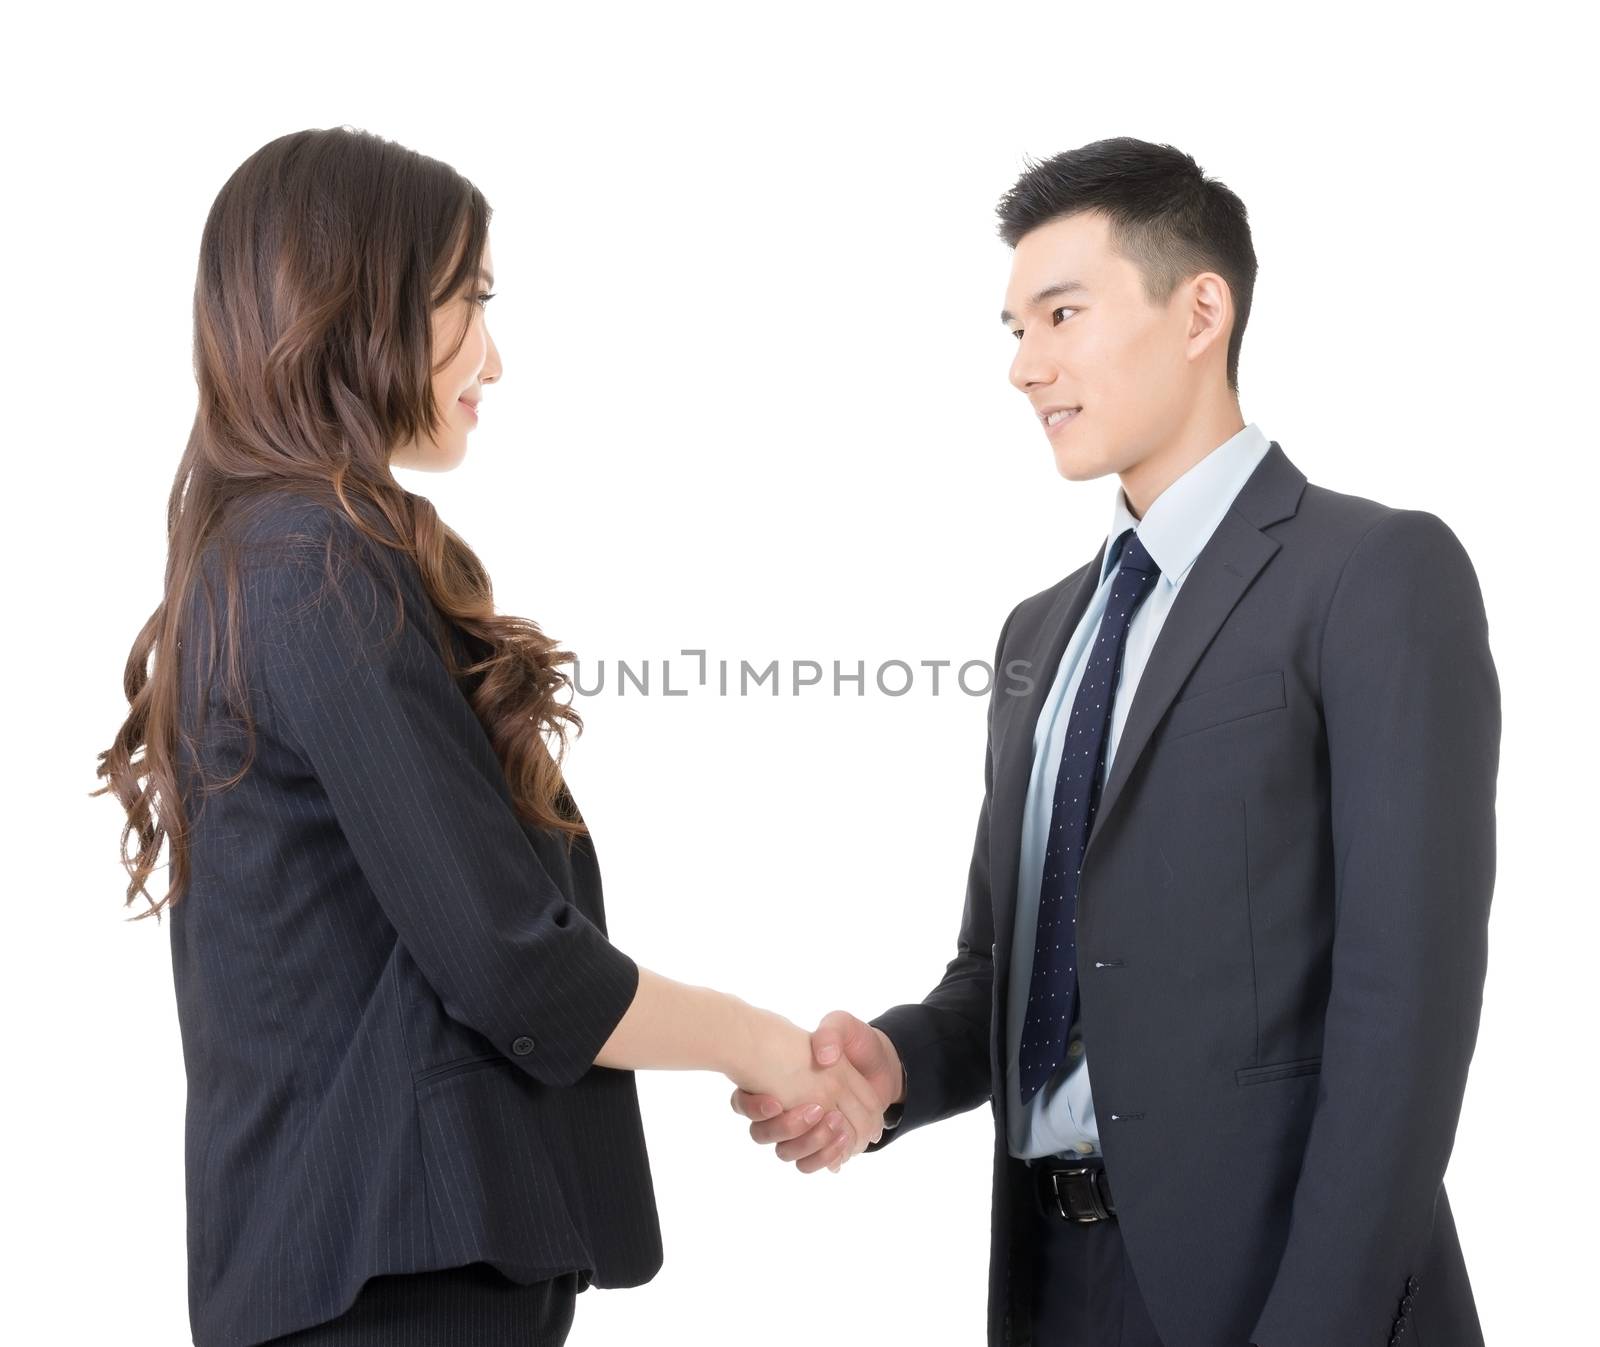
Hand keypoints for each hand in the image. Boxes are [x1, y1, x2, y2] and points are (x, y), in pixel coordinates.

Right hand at [729, 1010, 903, 1173]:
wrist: (883, 1061)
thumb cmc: (855, 1042)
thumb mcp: (842, 1026)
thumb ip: (830, 1034)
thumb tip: (823, 1058)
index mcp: (777, 1079)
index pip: (745, 1103)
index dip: (755, 1109)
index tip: (775, 1102)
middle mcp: (783, 1107)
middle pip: (762, 1134)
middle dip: (787, 1128)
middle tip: (817, 1110)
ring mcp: (803, 1129)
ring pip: (787, 1153)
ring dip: (809, 1143)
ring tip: (836, 1123)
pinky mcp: (824, 1144)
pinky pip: (810, 1164)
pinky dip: (825, 1157)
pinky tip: (843, 1142)